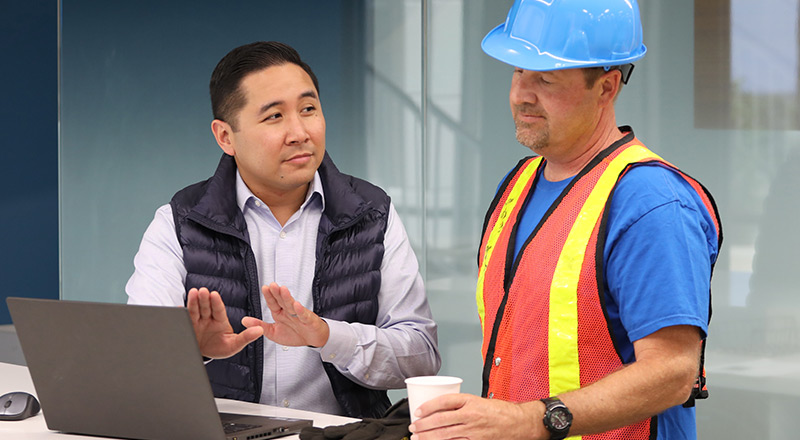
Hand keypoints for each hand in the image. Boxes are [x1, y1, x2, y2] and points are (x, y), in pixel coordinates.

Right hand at [186, 287, 263, 358]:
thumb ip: (246, 337)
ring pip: (195, 310)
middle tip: (202, 291)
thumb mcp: (234, 345)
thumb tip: (260, 330)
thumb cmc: (220, 348)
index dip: (216, 302)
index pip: (218, 310)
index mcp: (220, 320)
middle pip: (206, 307)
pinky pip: (184, 319)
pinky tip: (179, 308)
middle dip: (204, 299)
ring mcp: (197, 322)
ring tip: (192, 293)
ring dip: (193, 301)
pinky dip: (181, 314)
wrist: (205, 355)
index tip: (214, 295)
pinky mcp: (187, 327)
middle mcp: (208, 318)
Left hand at [241, 283, 329, 347]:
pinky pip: (303, 315)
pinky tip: (296, 305)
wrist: (313, 339)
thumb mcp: (273, 332)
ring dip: (287, 297)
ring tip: (282, 290)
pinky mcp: (308, 321)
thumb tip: (244, 320)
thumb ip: (259, 325)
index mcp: (280, 313)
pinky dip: (300, 310)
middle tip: (272, 285)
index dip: (269, 296)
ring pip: (292, 305)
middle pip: (282, 300)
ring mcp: (299, 315)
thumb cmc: (295, 334)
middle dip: (277, 293)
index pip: (273, 303)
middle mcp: (289, 311)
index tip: (264, 287)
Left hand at [409, 394, 543, 439]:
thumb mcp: (479, 401)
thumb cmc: (500, 411)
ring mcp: (474, 430)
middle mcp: (471, 415)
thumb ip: (461, 406)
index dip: (428, 406)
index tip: (418, 411)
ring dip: (429, 437)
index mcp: (470, 400)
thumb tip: (440, 410)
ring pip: (446, 434)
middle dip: (424, 425)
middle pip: (441, 420)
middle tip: (413, 427)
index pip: (444, 401)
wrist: (519, 422)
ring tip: (418, 437)